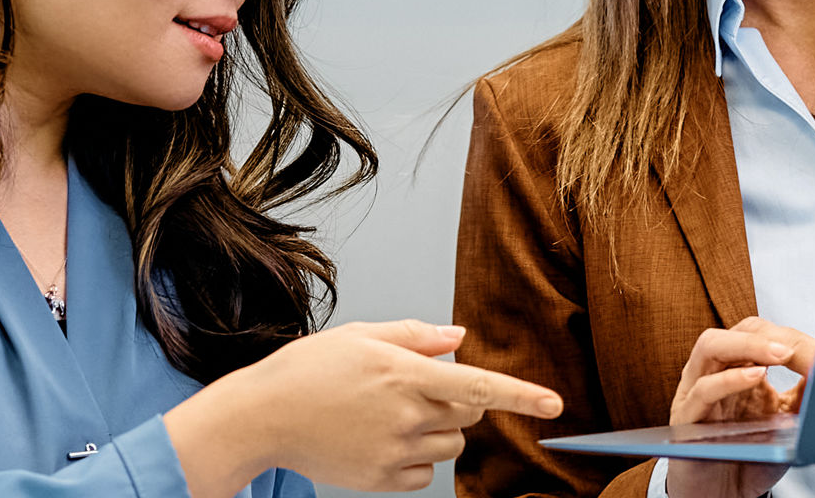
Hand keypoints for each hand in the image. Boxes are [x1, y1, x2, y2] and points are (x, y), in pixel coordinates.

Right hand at [166, 319, 562, 497]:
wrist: (260, 418)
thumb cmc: (305, 371)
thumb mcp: (357, 336)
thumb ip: (414, 335)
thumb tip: (459, 337)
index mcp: (402, 372)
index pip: (478, 386)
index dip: (521, 396)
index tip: (554, 405)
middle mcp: (404, 414)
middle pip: (468, 416)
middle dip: (456, 403)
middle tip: (412, 392)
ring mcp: (393, 450)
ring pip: (452, 446)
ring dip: (438, 432)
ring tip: (390, 417)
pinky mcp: (382, 479)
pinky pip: (426, 474)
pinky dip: (415, 459)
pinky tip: (379, 442)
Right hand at [660, 317, 814, 497]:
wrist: (722, 495)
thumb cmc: (749, 456)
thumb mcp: (785, 421)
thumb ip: (802, 396)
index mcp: (733, 372)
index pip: (750, 334)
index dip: (782, 335)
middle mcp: (711, 376)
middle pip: (729, 332)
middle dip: (763, 335)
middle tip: (794, 347)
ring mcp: (696, 394)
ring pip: (710, 348)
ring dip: (747, 345)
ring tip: (780, 354)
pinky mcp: (686, 420)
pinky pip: (703, 390)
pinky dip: (730, 379)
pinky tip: (756, 377)